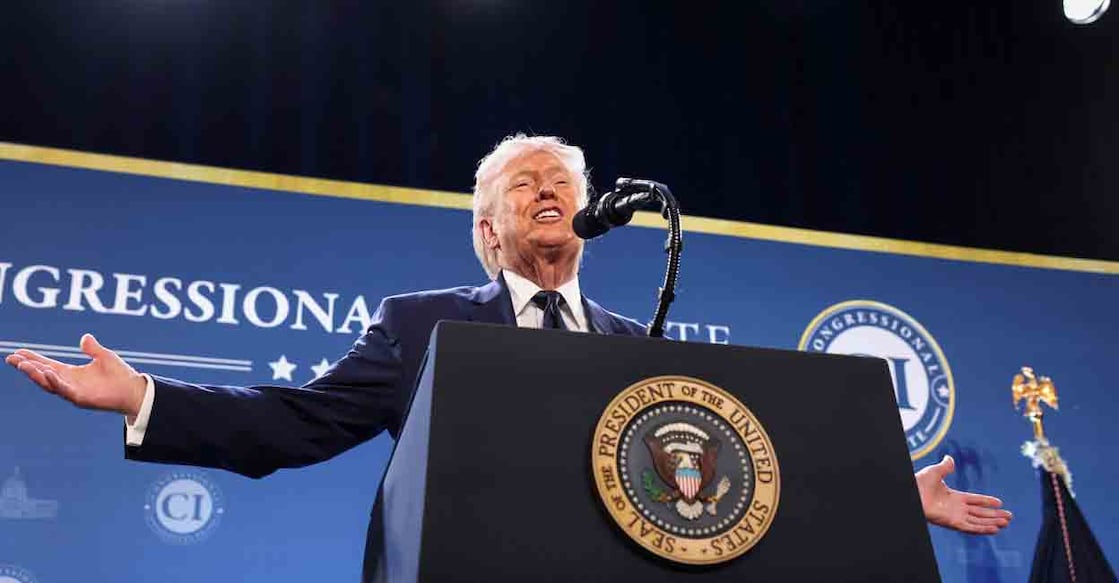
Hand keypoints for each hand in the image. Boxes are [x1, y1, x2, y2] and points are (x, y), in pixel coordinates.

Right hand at [5, 333, 146, 417]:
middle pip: (42, 374)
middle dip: (27, 367)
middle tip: (11, 358)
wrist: (135, 390)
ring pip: (49, 384)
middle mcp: (69, 383)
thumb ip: (92, 348)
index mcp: (72, 373)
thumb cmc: (120, 375)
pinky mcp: (82, 399)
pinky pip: (65, 390)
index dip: (33, 359)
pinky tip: (46, 373)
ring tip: (23, 364)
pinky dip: (55, 382)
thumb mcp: (104, 356)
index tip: (18, 352)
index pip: (47, 365)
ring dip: (36, 374)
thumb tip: (85, 337)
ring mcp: (74, 392)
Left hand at [915, 454, 1011, 534]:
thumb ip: (945, 466)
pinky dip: (982, 529)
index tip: (1000, 502)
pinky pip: (970, 528)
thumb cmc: (919, 482)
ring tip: (1006, 523)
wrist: (912, 491)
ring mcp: (954, 516)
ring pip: (978, 521)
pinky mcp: (952, 522)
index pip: (975, 500)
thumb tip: (949, 458)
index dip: (987, 501)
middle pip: (979, 513)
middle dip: (994, 515)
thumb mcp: (935, 471)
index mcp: (954, 497)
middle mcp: (956, 508)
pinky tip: (994, 529)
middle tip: (1009, 517)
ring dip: (992, 523)